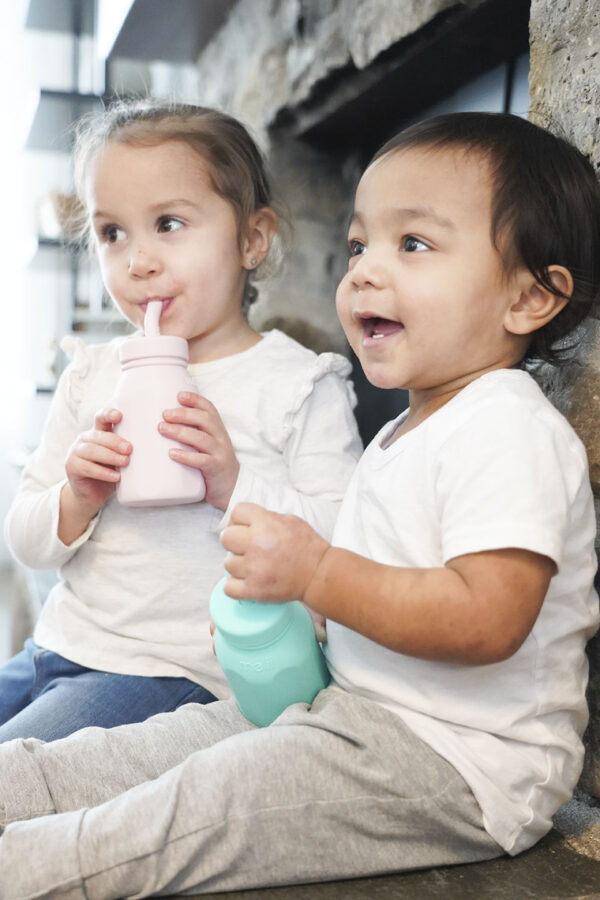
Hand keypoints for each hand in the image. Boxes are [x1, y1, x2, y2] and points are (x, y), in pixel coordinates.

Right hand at [64, 408, 130, 514]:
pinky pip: (87, 467)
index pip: (100, 418)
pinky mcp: (71, 467)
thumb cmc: (111, 473)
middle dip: (114, 441)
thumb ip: (128, 451)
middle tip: (130, 449)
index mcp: (97, 432)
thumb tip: (155, 446)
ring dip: (110, 456)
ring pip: (91, 450)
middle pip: (98, 435)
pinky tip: (116, 477)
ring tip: (125, 462)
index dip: (108, 414)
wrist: (92, 495)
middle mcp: (85, 439)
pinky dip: (103, 472)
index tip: (119, 415)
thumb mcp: (120, 459)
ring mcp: (75, 452)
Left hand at [159, 392, 238, 510]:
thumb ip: (194, 433)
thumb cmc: (214, 463)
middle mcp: (221, 438)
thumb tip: (164, 422)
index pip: (209, 409)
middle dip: (184, 414)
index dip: (195, 400)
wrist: (233, 487)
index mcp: (218, 429)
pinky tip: (172, 454)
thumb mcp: (208, 444)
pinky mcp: (216, 469)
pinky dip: (186, 456)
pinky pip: (202, 461)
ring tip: (162, 428)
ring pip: (201, 439)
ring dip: (180, 432)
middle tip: (165, 414)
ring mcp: (220, 453)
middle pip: (205, 420)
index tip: (179, 395)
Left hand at [221, 502, 328, 603]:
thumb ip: (266, 518)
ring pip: (227, 563)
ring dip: (238, 565)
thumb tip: (247, 521)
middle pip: (226, 537)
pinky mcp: (254, 589)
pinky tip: (247, 581)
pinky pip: (228, 587)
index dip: (240, 520)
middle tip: (248, 548)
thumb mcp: (290, 520)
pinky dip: (236, 586)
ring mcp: (253, 568)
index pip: (236, 512)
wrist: (319, 574)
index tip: (246, 529)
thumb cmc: (307, 547)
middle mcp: (257, 543)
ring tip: (254, 567)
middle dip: (235, 542)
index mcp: (266, 523)